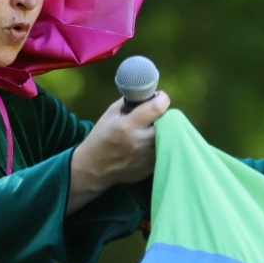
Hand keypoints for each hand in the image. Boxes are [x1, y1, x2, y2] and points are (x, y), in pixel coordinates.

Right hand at [67, 92, 170, 213]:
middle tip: (156, 115)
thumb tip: (149, 94)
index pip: (157, 108)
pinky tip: (147, 144)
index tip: (159, 97)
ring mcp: (148, 157)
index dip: (162, 99)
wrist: (95, 167)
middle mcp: (141, 142)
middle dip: (164, 115)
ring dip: (163, 131)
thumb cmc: (101, 138)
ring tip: (151, 130)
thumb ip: (129, 102)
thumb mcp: (110, 114)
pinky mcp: (152, 167)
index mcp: (128, 126)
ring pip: (168, 138)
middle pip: (167, 123)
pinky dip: (160, 144)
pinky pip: (164, 151)